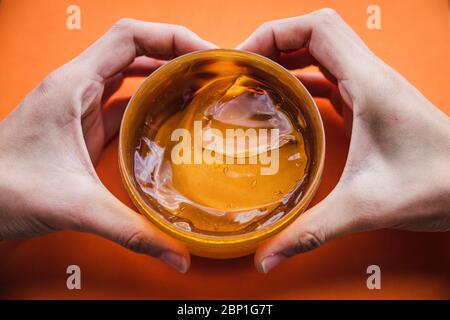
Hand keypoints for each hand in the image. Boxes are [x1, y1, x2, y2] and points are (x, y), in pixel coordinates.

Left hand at [0, 18, 214, 272]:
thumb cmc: (4, 190)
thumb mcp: (76, 207)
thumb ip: (131, 230)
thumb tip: (178, 255)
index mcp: (74, 85)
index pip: (130, 37)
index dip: (172, 37)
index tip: (204, 55)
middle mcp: (77, 86)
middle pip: (136, 50)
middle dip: (176, 55)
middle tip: (210, 72)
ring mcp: (78, 104)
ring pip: (129, 75)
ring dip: (164, 76)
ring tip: (198, 88)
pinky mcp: (81, 124)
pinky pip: (122, 102)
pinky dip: (149, 102)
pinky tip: (168, 117)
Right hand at [238, 9, 449, 272]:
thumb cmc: (441, 184)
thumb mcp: (366, 207)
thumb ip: (312, 230)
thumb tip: (268, 255)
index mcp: (369, 85)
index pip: (317, 29)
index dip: (274, 33)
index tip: (245, 58)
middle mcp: (371, 78)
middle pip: (314, 34)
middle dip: (273, 44)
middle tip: (244, 70)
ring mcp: (372, 88)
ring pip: (322, 52)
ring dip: (287, 59)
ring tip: (257, 81)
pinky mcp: (371, 104)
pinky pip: (330, 78)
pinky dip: (303, 81)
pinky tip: (286, 104)